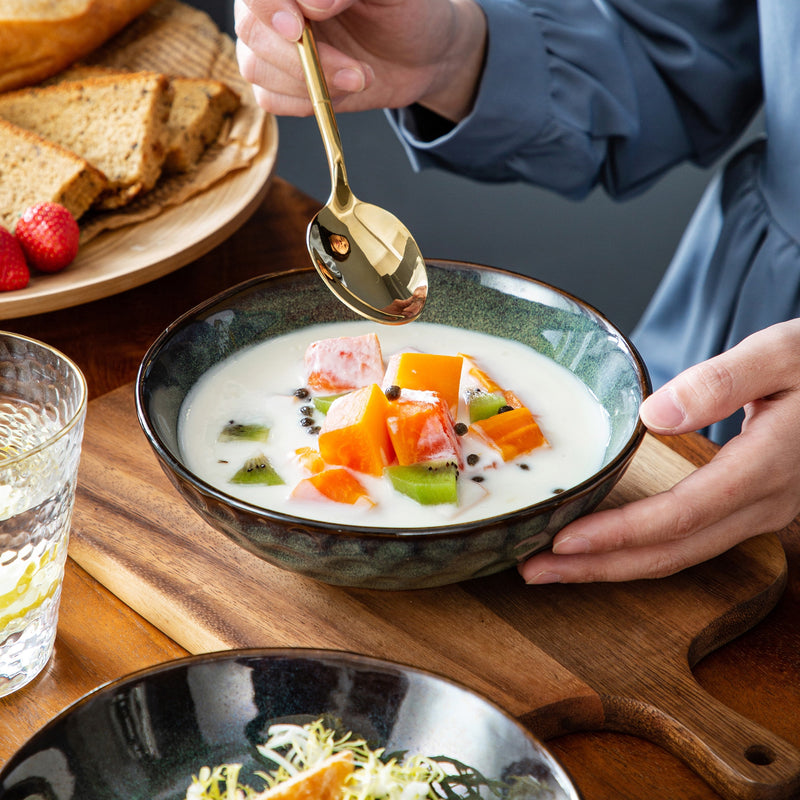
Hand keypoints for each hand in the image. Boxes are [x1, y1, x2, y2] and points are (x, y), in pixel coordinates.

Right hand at [234, 0, 485, 119]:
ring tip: (360, 78)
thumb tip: (314, 2)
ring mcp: (272, 44)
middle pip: (251, 29)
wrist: (421, 54)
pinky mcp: (280, 82)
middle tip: (355, 70)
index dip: (274, 5)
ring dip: (312, 83)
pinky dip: (307, 103)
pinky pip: (270, 99)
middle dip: (302, 57)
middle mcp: (274, 6)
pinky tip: (342, 92)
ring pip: (257, 67)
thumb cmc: (407, 11)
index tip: (312, 17)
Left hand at [519, 319, 799, 582]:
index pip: (679, 516)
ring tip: (558, 564)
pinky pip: (691, 541)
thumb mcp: (783, 354)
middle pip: (672, 552)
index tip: (562, 540)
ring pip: (682, 554)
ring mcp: (762, 511)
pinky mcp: (753, 506)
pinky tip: (610, 544)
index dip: (618, 534)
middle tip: (536, 569)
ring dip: (616, 564)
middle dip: (599, 567)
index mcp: (765, 466)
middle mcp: (764, 502)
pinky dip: (643, 549)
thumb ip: (723, 382)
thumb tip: (654, 414)